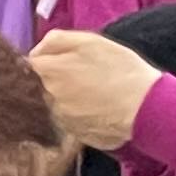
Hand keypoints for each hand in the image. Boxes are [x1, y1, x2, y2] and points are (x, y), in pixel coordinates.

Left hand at [31, 30, 162, 152]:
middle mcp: (49, 98)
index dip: (46, 59)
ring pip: (56, 103)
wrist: (144, 107)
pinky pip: (69, 119)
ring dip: (67, 96)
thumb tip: (35, 51)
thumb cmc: (120, 69)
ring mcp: (59, 119)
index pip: (31, 64)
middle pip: (43, 84)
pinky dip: (79, 112)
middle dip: (57, 77)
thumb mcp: (91, 42)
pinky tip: (97, 107)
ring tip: (94, 91)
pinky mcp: (72, 134)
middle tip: (85, 73)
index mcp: (50, 72)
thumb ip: (57, 41)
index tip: (62, 59)